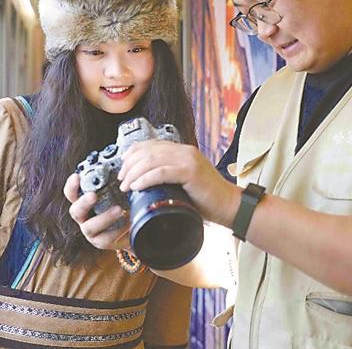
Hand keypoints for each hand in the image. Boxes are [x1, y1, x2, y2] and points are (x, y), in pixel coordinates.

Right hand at [63, 173, 129, 250]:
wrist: (133, 228)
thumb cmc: (122, 205)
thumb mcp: (118, 192)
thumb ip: (115, 181)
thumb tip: (123, 161)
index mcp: (84, 201)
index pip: (71, 193)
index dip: (71, 185)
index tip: (76, 176)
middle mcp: (84, 217)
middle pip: (75, 210)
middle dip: (83, 202)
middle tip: (93, 195)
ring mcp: (91, 231)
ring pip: (90, 226)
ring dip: (104, 217)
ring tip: (120, 210)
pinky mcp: (102, 242)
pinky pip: (106, 238)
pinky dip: (118, 230)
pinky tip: (128, 223)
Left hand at [117, 141, 240, 226]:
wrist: (229, 205)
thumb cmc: (207, 199)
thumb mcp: (185, 182)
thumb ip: (169, 176)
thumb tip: (144, 182)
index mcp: (183, 151)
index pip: (151, 144)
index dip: (133, 153)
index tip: (123, 167)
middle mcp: (185, 151)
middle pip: (148, 151)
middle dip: (130, 165)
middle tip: (121, 179)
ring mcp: (189, 160)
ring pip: (152, 160)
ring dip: (134, 173)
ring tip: (126, 186)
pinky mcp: (191, 172)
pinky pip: (161, 172)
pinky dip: (145, 179)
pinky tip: (137, 186)